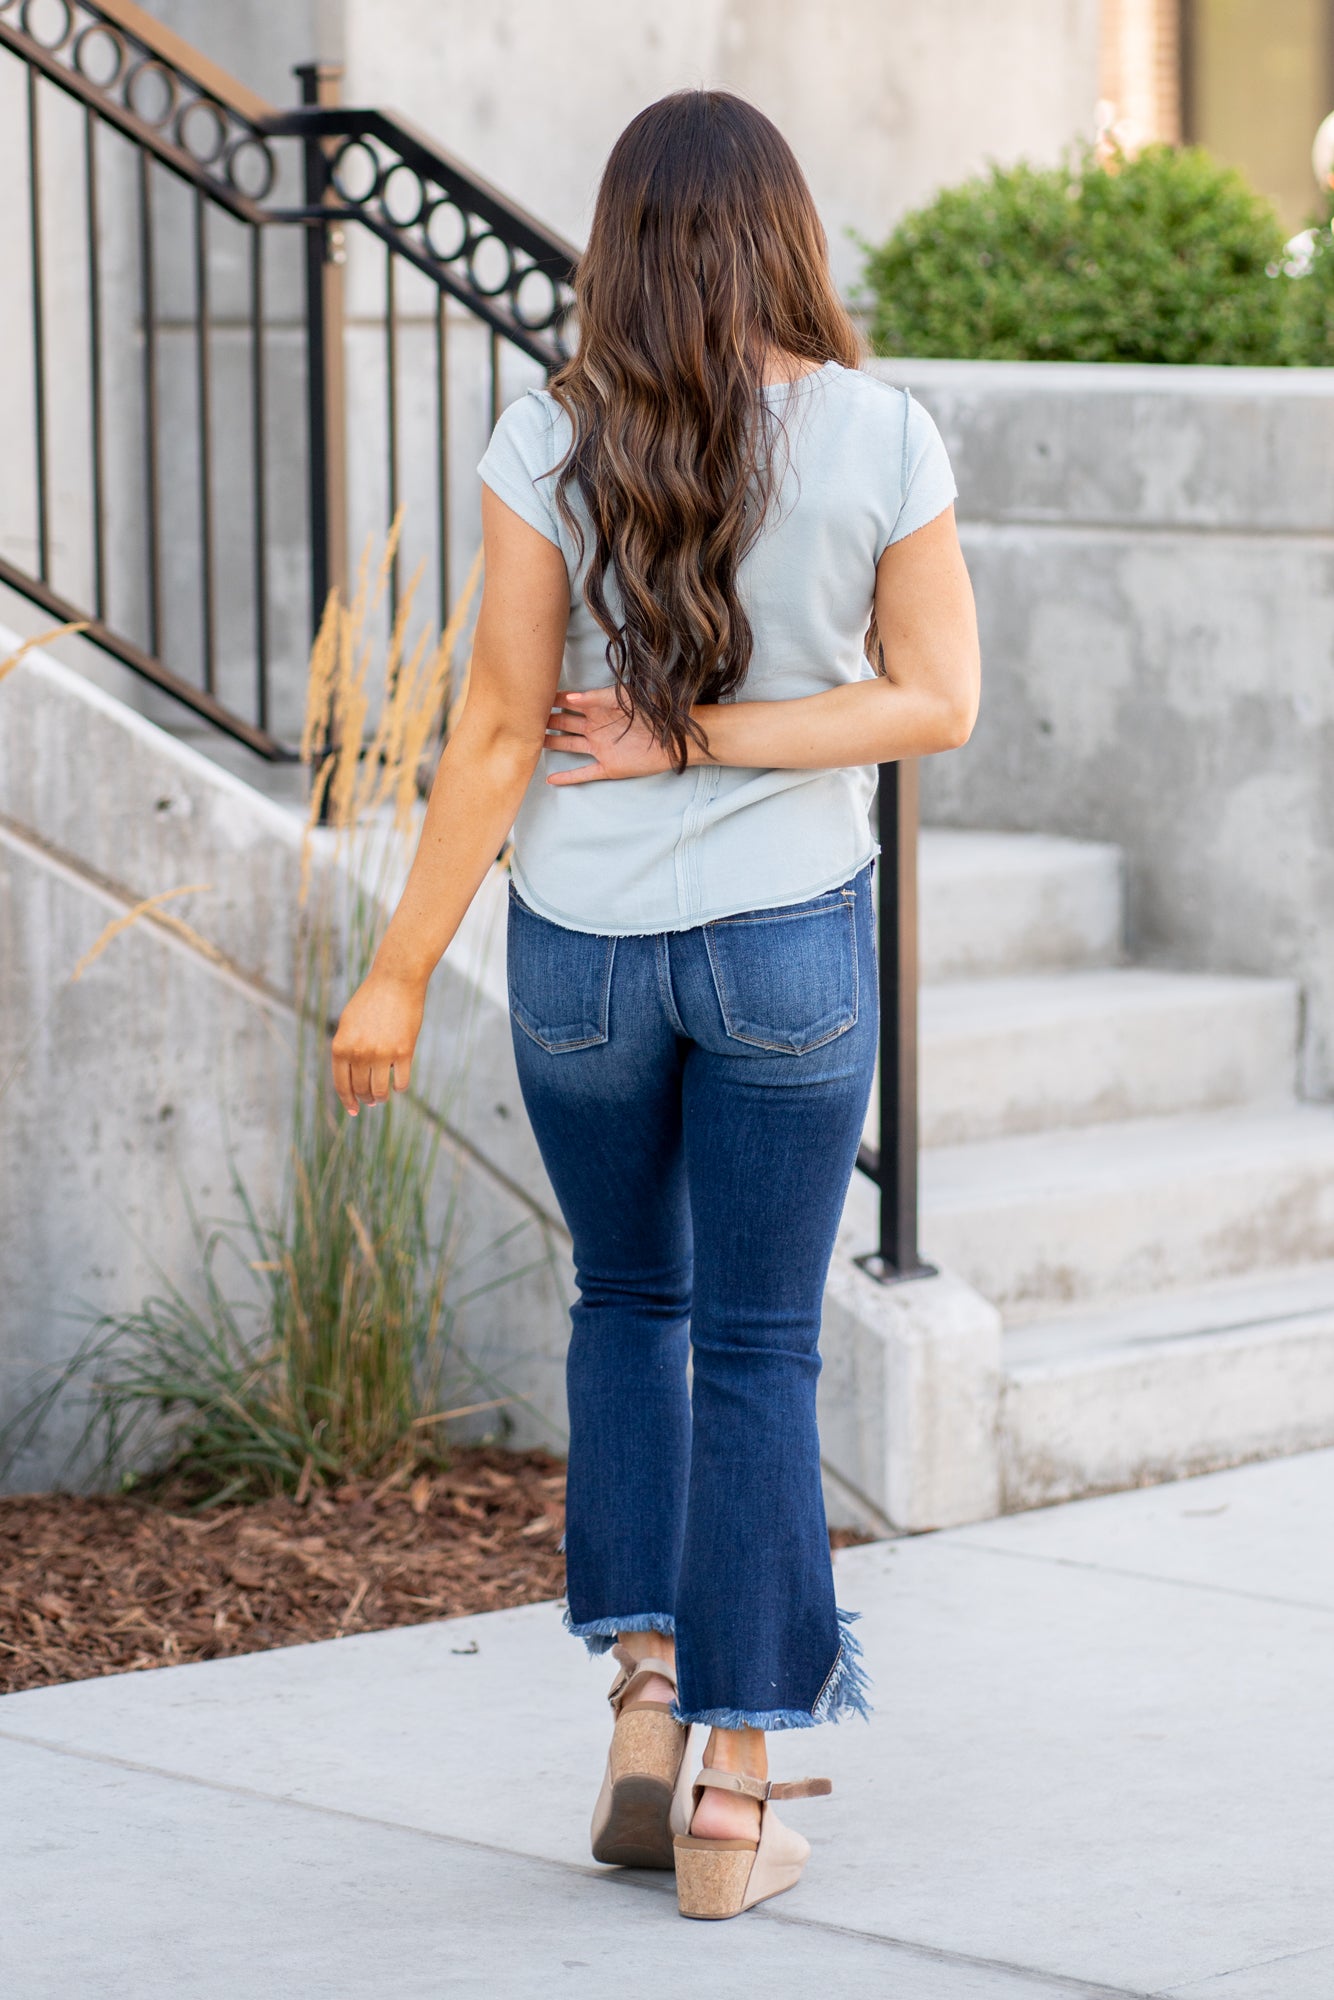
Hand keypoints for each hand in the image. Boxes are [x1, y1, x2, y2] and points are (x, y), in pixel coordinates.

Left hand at [330, 970, 425, 1115]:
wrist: (396, 981)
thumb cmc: (371, 1000)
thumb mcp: (348, 1024)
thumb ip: (345, 1049)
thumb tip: (349, 1079)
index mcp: (341, 1047)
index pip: (342, 1085)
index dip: (347, 1101)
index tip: (354, 1111)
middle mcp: (359, 1053)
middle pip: (361, 1089)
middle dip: (366, 1099)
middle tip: (371, 1101)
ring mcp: (382, 1054)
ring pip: (380, 1091)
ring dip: (381, 1098)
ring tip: (383, 1097)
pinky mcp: (404, 1052)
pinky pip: (401, 1082)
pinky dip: (400, 1087)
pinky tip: (398, 1084)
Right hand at [544, 685, 675, 783]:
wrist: (676, 737)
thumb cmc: (654, 712)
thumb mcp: (625, 697)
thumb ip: (597, 697)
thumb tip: (569, 698)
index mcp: (600, 709)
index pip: (570, 703)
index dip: (553, 700)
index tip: (535, 696)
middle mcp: (597, 728)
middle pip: (565, 724)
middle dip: (546, 721)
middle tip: (525, 719)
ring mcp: (601, 749)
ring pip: (569, 745)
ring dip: (552, 743)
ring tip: (531, 743)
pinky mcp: (608, 767)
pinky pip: (583, 773)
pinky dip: (568, 776)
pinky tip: (551, 779)